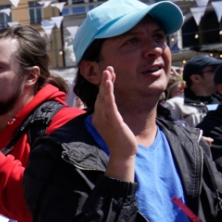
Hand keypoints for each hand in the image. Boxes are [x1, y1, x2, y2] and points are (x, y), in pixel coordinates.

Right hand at [90, 67, 137, 181]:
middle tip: (108, 67)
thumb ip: (111, 115)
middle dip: (105, 81)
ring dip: (106, 83)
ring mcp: (105, 119)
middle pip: (101, 95)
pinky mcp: (112, 120)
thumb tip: (110, 108)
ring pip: (104, 97)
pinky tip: (109, 82)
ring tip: (109, 71)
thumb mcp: (114, 125)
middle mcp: (99, 117)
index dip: (104, 86)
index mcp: (98, 117)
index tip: (109, 75)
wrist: (123, 154)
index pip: (101, 98)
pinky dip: (108, 92)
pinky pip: (109, 103)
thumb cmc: (120, 141)